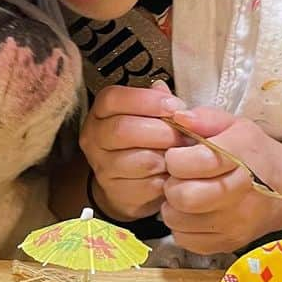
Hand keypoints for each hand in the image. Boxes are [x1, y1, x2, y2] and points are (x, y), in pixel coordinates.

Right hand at [80, 82, 185, 221]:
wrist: (127, 183)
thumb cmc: (143, 140)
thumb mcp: (147, 115)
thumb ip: (156, 102)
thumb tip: (163, 89)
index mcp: (100, 112)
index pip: (113, 99)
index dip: (146, 100)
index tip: (176, 106)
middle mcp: (94, 138)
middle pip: (123, 129)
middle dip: (162, 131)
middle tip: (186, 135)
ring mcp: (102, 167)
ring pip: (140, 160)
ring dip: (169, 157)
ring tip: (185, 154)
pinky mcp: (117, 192)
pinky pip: (149, 185)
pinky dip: (168, 179)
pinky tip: (176, 174)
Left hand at [162, 107, 281, 253]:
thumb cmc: (254, 153)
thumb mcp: (235, 125)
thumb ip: (204, 118)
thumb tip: (176, 117)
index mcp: (240, 156)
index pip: (193, 162)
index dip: (176, 158)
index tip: (179, 156)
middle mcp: (239, 193)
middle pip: (183, 196)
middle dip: (172, 185)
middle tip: (180, 178)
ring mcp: (234, 223)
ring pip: (177, 220)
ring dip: (173, 207)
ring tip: (187, 194)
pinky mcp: (228, 243)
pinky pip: (185, 239)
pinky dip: (182, 226)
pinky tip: (194, 213)